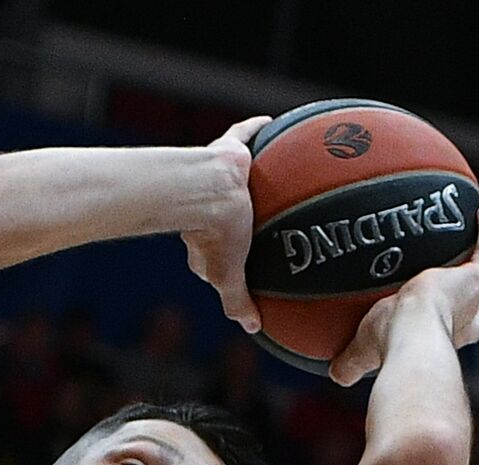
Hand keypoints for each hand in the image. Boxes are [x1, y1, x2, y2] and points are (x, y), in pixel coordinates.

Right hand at [180, 115, 270, 333]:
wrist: (206, 193)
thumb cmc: (215, 235)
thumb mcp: (229, 277)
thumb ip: (238, 302)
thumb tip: (254, 327)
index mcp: (205, 239)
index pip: (217, 250)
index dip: (231, 256)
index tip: (246, 259)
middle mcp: (210, 206)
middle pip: (229, 211)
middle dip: (240, 213)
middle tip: (259, 216)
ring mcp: (218, 178)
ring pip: (238, 176)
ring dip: (252, 175)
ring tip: (273, 174)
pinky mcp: (226, 151)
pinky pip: (243, 134)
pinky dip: (255, 128)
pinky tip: (272, 122)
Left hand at [330, 207, 478, 385]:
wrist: (410, 333)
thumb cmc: (389, 345)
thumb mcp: (365, 352)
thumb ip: (351, 364)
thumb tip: (335, 376)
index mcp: (447, 336)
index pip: (460, 327)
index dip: (458, 321)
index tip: (445, 312)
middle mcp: (467, 318)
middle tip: (476, 267)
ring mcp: (473, 295)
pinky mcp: (473, 275)